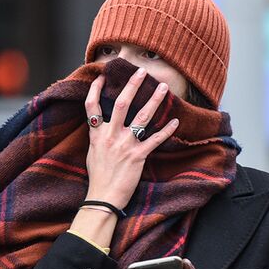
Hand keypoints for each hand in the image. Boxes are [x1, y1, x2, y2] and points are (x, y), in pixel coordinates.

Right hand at [83, 67, 179, 209]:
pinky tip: (176, 121)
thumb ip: (99, 136)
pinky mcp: (137, 157)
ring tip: (163, 88)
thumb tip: (101, 125)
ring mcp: (125, 145)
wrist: (103, 197)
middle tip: (141, 72)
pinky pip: (155, 140)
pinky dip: (166, 130)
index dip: (95, 89)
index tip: (103, 76)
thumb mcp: (93, 153)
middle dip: (132, 86)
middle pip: (121, 104)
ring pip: (141, 117)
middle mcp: (110, 136)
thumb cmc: (98, 177)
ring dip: (154, 101)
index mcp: (97, 134)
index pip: (92, 106)